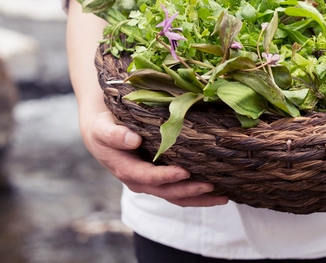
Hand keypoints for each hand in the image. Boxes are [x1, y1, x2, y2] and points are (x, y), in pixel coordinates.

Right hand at [67, 0, 226, 207]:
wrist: (102, 101)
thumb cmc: (113, 81)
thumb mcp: (115, 66)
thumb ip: (126, 52)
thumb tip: (126, 14)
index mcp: (98, 126)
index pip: (102, 134)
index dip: (116, 139)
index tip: (134, 138)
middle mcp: (111, 152)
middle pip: (132, 173)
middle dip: (162, 177)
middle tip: (187, 174)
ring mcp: (128, 167)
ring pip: (154, 189)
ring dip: (184, 194)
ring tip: (215, 190)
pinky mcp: (148, 173)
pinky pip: (168, 191)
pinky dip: (192, 195)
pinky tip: (221, 193)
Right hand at [82, 106, 228, 206]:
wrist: (102, 131)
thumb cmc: (103, 127)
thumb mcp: (103, 128)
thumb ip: (114, 135)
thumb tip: (133, 140)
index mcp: (126, 170)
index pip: (148, 177)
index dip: (166, 177)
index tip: (185, 172)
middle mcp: (140, 181)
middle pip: (168, 192)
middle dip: (190, 191)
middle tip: (212, 186)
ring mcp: (151, 182)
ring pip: (177, 196)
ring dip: (200, 199)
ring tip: (223, 197)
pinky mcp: (161, 179)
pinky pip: (180, 190)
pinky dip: (198, 194)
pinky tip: (218, 192)